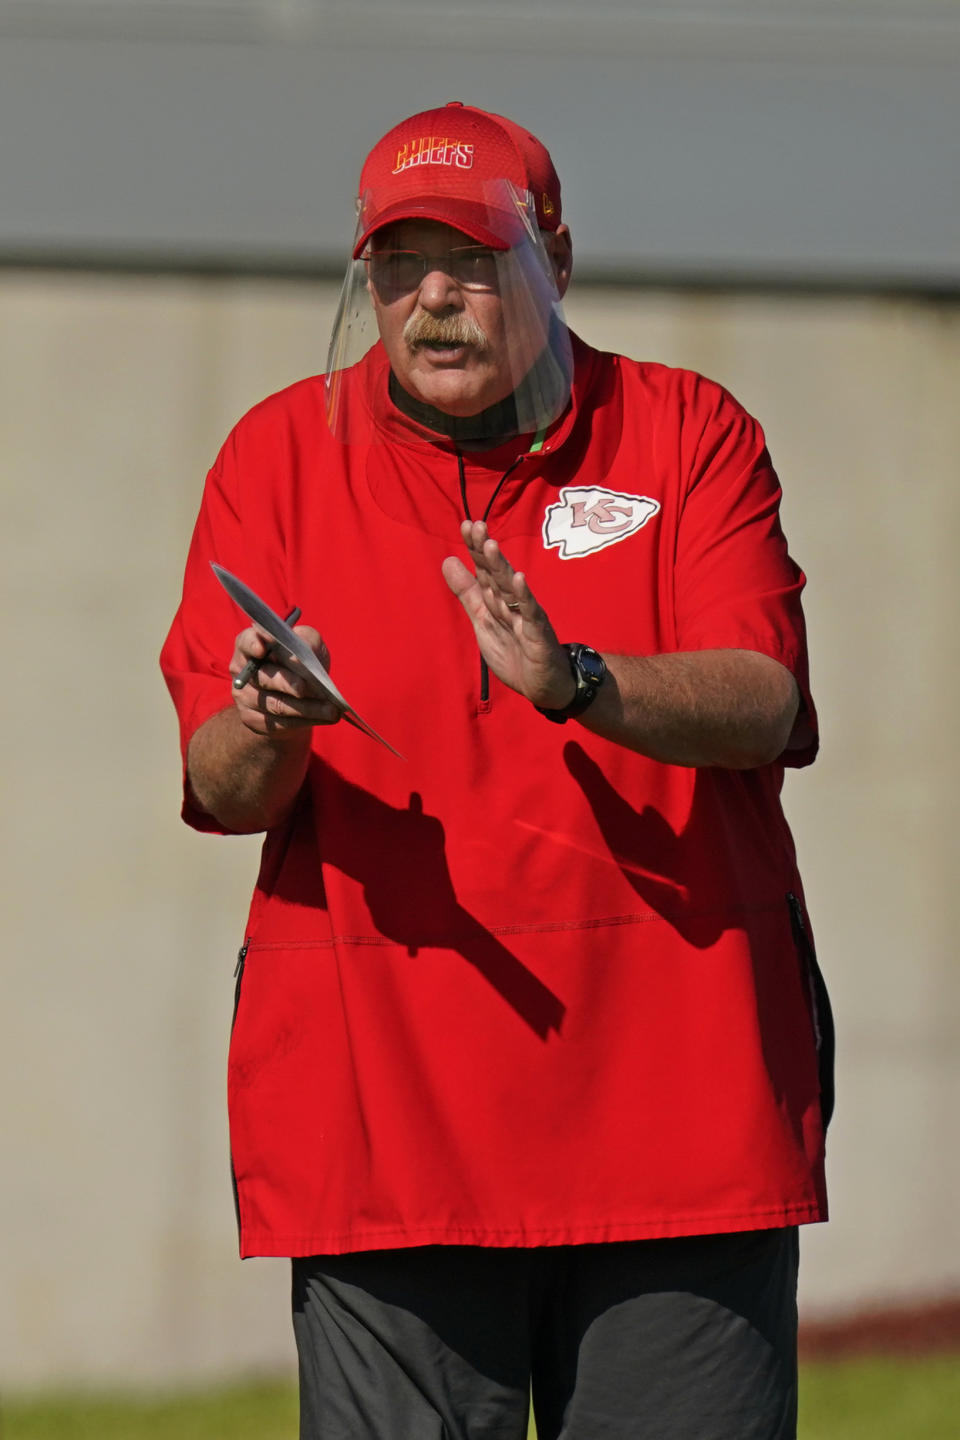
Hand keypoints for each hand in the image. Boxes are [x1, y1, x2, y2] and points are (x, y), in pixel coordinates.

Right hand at [229, 625, 341, 736]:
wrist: (295, 697)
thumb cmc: (300, 663)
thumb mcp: (308, 645)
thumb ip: (307, 640)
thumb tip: (304, 653)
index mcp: (250, 645)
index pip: (245, 642)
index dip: (252, 644)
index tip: (263, 648)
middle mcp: (242, 671)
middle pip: (263, 677)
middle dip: (287, 682)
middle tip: (305, 687)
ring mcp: (245, 697)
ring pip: (276, 704)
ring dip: (307, 707)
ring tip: (331, 709)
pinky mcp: (254, 719)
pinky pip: (281, 722)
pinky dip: (306, 720)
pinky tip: (324, 717)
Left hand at [441, 520, 575, 708]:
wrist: (544, 684)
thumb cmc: (515, 649)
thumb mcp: (483, 619)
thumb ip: (467, 592)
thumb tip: (448, 559)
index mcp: (498, 599)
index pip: (484, 569)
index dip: (475, 549)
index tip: (466, 525)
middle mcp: (513, 602)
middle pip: (497, 573)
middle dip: (486, 551)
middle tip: (477, 526)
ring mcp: (527, 616)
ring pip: (512, 589)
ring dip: (501, 568)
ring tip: (491, 547)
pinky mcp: (538, 633)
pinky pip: (531, 613)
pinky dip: (525, 597)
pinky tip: (520, 580)